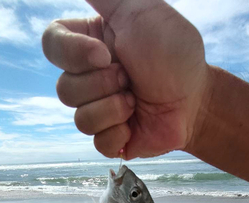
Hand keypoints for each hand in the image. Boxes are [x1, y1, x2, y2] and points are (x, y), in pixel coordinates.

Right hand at [42, 0, 211, 159]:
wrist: (197, 98)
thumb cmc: (174, 54)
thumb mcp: (140, 13)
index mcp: (90, 46)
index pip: (51, 45)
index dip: (71, 53)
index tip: (104, 54)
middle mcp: (90, 79)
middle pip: (64, 89)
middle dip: (102, 84)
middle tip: (130, 78)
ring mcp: (99, 111)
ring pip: (80, 120)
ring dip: (113, 109)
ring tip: (137, 100)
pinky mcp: (112, 139)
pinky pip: (98, 143)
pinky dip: (120, 133)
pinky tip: (136, 123)